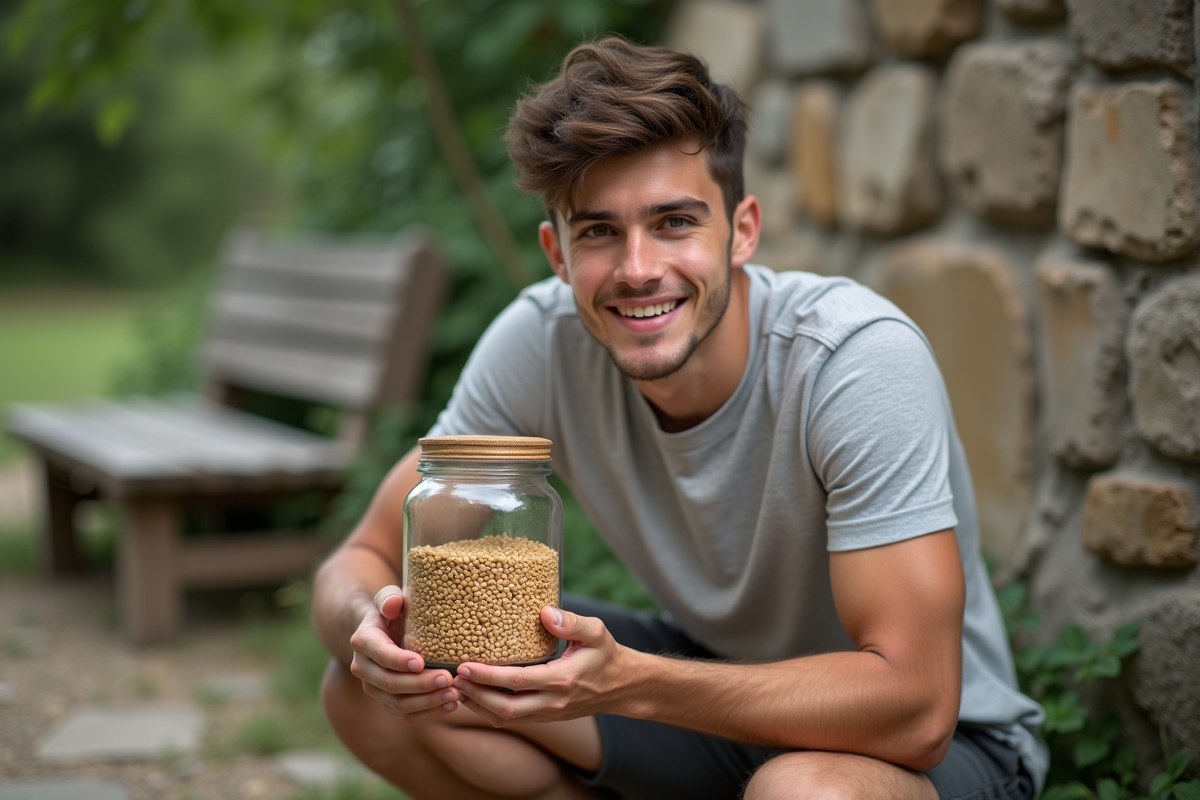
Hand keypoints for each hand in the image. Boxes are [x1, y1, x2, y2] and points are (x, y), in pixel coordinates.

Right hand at [348, 585, 462, 721]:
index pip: (380, 655)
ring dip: (428, 702)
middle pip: (390, 684)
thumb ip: (389, 598)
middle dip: (420, 684)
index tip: (422, 662)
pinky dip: (429, 713)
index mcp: (363, 642)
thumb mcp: (389, 598)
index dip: (399, 661)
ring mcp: (375, 689)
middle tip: (448, 679)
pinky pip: (407, 715)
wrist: (383, 632)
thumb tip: (394, 604)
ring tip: (455, 694)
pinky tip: (451, 705)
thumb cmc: (392, 612)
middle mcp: (363, 669)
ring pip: (399, 704)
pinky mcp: (388, 702)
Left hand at [453, 606, 626, 725]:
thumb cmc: (606, 655)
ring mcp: (548, 714)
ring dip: (478, 706)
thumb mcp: (596, 631)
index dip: (487, 676)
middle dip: (474, 696)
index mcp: (562, 680)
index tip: (465, 666)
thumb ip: (571, 622)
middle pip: (505, 710)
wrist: (622, 686)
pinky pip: (512, 720)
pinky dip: (489, 711)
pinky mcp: (545, 717)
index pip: (517, 682)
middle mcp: (552, 702)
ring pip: (505, 719)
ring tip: (457, 687)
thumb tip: (544, 613)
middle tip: (453, 678)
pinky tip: (475, 695)